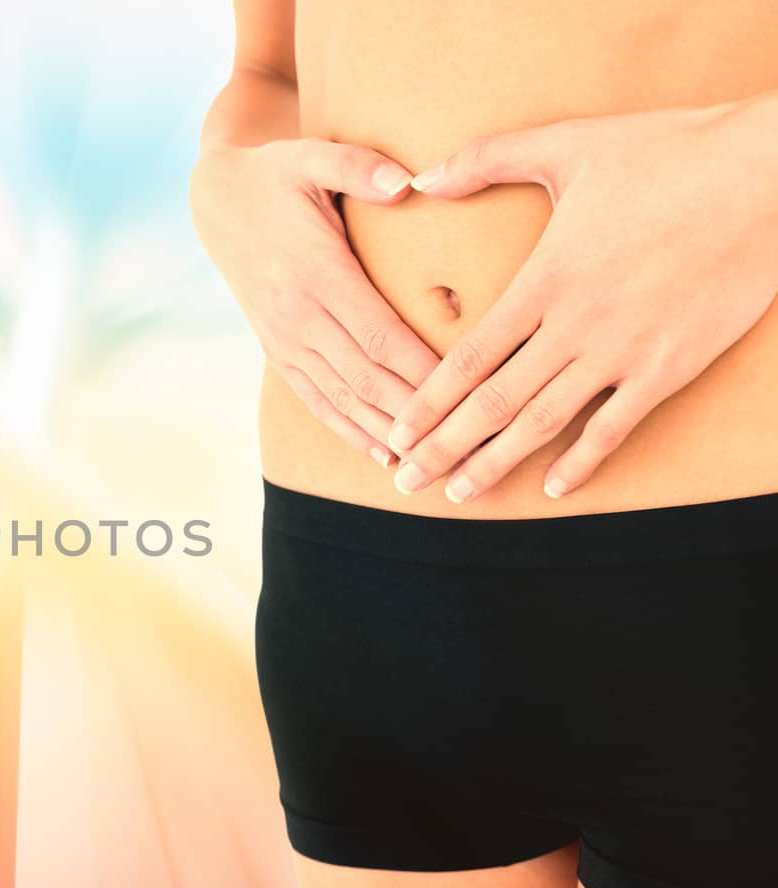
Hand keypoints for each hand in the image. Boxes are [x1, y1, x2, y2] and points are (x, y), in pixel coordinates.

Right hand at [191, 138, 440, 465]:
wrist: (216, 200)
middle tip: (466, 442)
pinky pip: (316, 400)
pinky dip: (350, 431)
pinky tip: (384, 454)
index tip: (468, 394)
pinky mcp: (277, 351)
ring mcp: (284, 339)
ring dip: (387, 434)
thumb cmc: (276, 174)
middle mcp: (297, 316)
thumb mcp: (312, 155)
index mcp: (316, 272)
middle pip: (367, 378)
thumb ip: (360, 166)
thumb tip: (408, 184)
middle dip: (416, 415)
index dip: (424, 370)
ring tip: (431, 463)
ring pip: (343, 399)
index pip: (381, 334)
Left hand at [388, 99, 777, 500]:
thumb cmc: (667, 151)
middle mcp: (576, 325)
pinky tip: (553, 487)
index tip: (395, 432)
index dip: (427, 402)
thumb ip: (485, 160)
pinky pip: (617, 426)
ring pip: (544, 422)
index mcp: (544, 280)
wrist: (768, 173)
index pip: (468, 358)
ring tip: (459, 494)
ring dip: (496, 462)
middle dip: (443, 447)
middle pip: (493, 403)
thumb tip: (419, 180)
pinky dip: (583, 461)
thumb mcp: (566, 145)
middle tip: (405, 482)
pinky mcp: (672, 365)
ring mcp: (624, 350)